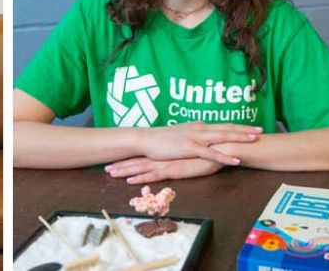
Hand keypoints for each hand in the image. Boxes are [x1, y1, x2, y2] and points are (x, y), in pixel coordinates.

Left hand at [105, 157, 224, 183]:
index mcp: (169, 153)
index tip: (117, 161)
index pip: (146, 156)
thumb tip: (180, 157)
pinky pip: (154, 175)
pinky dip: (141, 178)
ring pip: (142, 167)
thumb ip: (185, 155)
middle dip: (122, 165)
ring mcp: (168, 162)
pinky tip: (129, 181)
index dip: (131, 159)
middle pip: (140, 161)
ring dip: (125, 170)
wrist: (222, 148)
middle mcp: (165, 156)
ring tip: (110, 173)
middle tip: (106, 168)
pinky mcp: (174, 169)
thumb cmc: (210, 151)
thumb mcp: (194, 154)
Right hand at [141, 122, 261, 164]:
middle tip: (261, 130)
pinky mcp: (190, 148)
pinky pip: (211, 153)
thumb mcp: (181, 136)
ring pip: (222, 137)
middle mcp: (200, 129)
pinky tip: (236, 160)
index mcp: (199, 126)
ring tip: (254, 141)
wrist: (146, 139)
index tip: (252, 127)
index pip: (223, 125)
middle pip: (227, 128)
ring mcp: (196, 138)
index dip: (238, 126)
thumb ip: (194, 137)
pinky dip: (225, 156)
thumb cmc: (162, 140)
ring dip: (239, 139)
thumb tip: (203, 138)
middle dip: (245, 129)